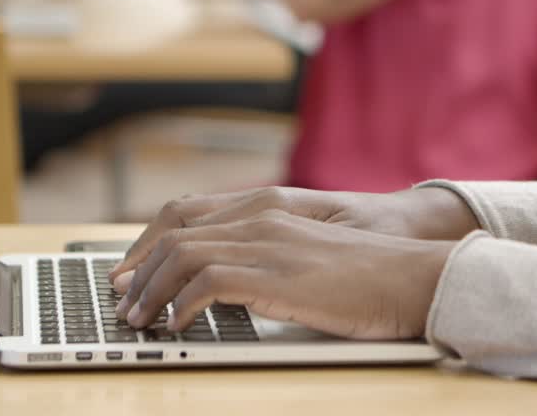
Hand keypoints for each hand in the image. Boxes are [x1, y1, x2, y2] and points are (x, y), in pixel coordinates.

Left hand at [108, 186, 478, 287]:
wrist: (415, 276)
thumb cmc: (370, 275)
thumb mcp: (309, 256)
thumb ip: (269, 256)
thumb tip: (226, 283)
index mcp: (268, 210)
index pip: (185, 214)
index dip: (146, 243)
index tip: (128, 273)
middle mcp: (262, 219)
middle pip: (174, 232)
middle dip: (137, 270)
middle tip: (122, 302)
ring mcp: (269, 245)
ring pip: (183, 256)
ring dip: (151, 291)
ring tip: (141, 320)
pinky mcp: (277, 277)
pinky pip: (207, 285)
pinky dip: (182, 306)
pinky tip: (178, 326)